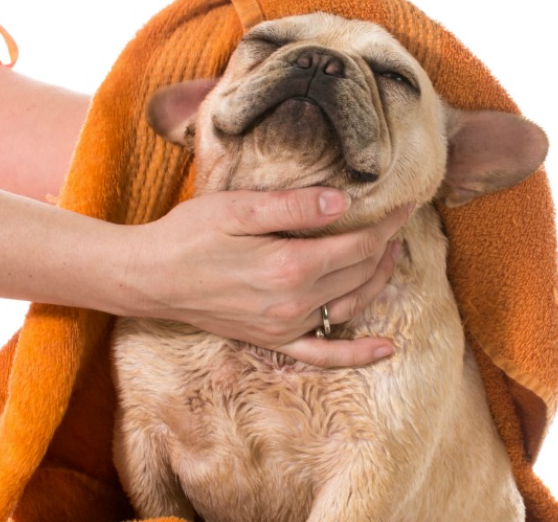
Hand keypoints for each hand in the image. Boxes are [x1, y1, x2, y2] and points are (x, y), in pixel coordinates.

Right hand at [123, 188, 410, 367]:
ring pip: (350, 306)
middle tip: (398, 223)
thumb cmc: (189, 235)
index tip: (406, 205)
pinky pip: (324, 354)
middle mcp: (293, 302)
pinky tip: (385, 349)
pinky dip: (357, 354)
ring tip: (392, 256)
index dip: (387, 225)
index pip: (358, 244)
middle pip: (359, 273)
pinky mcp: (271, 340)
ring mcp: (284, 327)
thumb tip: (343, 202)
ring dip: (378, 281)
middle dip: (386, 247)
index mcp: (289, 266)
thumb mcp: (237, 209)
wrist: (150, 278)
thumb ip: (292, 207)